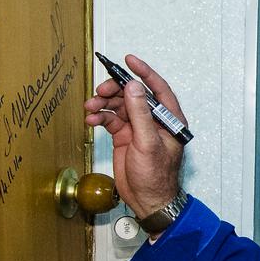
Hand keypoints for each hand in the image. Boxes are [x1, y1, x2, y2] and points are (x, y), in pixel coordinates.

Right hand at [84, 54, 186, 217]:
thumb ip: (140, 113)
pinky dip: (100, 117)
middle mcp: (153, 120)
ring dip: (103, 104)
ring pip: (118, 106)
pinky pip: (110, 120)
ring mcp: (137, 128)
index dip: (143, 72)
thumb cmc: (156, 177)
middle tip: (101, 91)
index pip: (157, 88)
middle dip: (115, 90)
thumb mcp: (148, 143)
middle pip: (132, 95)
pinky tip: (91, 119)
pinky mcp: (124, 137)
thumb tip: (134, 87)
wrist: (147, 200)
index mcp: (168, 118)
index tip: (129, 60)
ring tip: (91, 107)